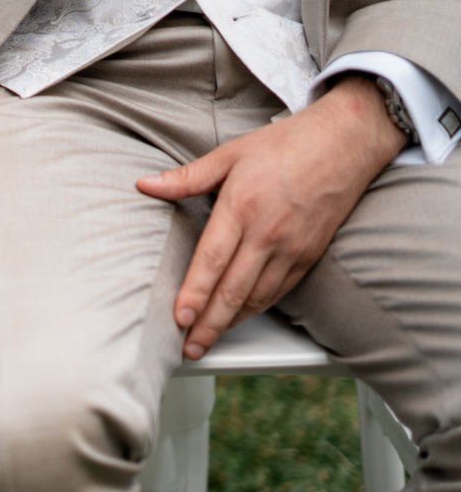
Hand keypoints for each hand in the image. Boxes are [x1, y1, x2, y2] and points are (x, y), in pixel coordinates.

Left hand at [136, 77, 406, 358]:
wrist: (346, 143)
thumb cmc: (285, 145)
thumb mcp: (230, 154)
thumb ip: (187, 177)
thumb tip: (144, 184)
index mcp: (242, 207)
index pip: (212, 260)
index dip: (195, 293)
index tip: (179, 318)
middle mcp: (268, 233)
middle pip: (234, 289)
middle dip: (209, 323)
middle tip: (189, 347)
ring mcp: (292, 247)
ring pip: (258, 296)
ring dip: (232, 322)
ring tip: (208, 341)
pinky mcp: (310, 254)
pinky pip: (280, 290)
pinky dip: (257, 309)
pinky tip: (241, 318)